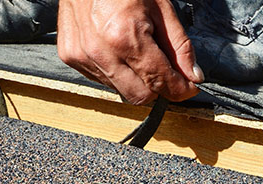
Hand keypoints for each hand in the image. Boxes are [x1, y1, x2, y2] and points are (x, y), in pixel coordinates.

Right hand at [57, 0, 204, 104]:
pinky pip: (100, 79)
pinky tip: (118, 49)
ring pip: (119, 89)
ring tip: (138, 50)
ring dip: (135, 79)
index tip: (189, 87)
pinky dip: (115, 71)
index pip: (159, 81)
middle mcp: (100, 51)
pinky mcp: (69, 56)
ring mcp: (81, 55)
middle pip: (139, 96)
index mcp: (126, 37)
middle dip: (158, 87)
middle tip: (167, 71)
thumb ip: (179, 47)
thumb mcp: (161, 8)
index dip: (180, 89)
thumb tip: (193, 76)